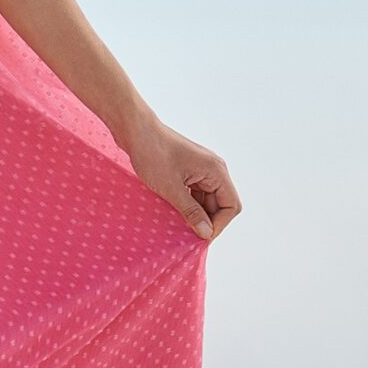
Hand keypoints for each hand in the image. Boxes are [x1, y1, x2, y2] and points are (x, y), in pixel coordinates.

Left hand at [125, 121, 242, 240]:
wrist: (136, 130)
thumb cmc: (154, 154)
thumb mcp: (172, 189)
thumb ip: (191, 212)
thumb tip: (206, 233)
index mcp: (216, 171)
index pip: (231, 206)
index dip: (218, 224)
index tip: (199, 237)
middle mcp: (214, 170)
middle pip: (220, 204)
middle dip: (206, 220)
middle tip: (186, 235)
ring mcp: (201, 170)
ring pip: (207, 201)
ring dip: (195, 213)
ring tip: (177, 224)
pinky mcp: (190, 171)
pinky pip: (196, 194)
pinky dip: (188, 205)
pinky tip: (173, 212)